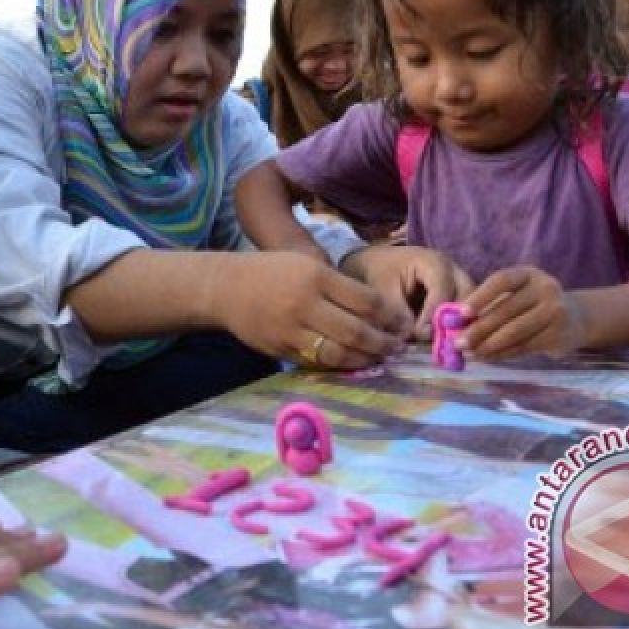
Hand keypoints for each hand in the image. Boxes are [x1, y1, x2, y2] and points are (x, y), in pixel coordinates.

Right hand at [212, 252, 407, 368]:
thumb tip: (379, 311)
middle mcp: (305, 303)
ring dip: (365, 359)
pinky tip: (353, 363)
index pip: (365, 301)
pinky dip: (340, 365)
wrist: (226, 288)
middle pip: (356, 331)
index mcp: (316, 277)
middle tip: (397, 347)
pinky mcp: (281, 349)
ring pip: (338, 352)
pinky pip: (317, 361)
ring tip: (379, 358)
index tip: (402, 324)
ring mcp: (291, 329)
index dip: (389, 316)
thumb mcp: (306, 264)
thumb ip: (338, 285)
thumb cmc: (273, 272)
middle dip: (383, 343)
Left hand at [343, 245, 473, 339]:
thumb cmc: (378, 274)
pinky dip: (461, 328)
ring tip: (449, 346)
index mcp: (433, 262)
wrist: (376, 265)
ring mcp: (459, 283)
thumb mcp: (383, 291)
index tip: (421, 334)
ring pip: (474, 305)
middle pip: (468, 295)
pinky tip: (450, 344)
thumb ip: (398, 313)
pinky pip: (469, 313)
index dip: (434, 314)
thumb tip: (414, 336)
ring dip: (463, 326)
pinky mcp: (458, 296)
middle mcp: (453, 270)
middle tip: (445, 343)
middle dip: (459, 320)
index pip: (442, 289)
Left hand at [459, 265, 587, 359]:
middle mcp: (545, 289)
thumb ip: (487, 305)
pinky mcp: (559, 335)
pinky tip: (486, 358)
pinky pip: (524, 347)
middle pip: (506, 310)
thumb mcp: (513, 296)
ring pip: (515, 332)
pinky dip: (502, 354)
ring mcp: (555, 312)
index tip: (461, 313)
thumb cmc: (530, 306)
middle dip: (478, 329)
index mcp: (528, 274)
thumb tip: (455, 322)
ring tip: (469, 353)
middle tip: (458, 342)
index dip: (480, 296)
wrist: (574, 319)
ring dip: (488, 345)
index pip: (501, 281)